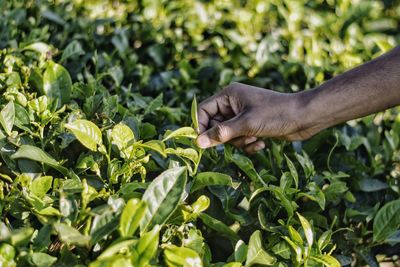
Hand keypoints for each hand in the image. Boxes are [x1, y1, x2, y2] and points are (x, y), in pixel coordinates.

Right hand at [196, 83, 317, 152]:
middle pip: (215, 125)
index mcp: (229, 95)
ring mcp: (243, 115)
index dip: (201, 126)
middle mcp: (234, 103)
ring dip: (239, 142)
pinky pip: (240, 139)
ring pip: (228, 135)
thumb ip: (221, 134)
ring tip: (254, 138)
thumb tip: (198, 143)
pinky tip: (261, 143)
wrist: (305, 117)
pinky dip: (248, 144)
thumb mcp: (246, 124)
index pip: (204, 110)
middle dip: (226, 137)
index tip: (202, 143)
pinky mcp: (252, 126)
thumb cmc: (275, 114)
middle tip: (239, 139)